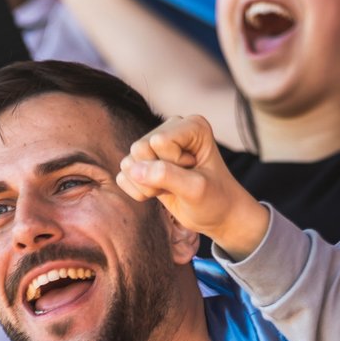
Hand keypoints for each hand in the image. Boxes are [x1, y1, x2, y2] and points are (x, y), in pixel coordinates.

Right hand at [116, 114, 271, 255]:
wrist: (217, 215)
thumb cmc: (215, 199)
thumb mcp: (196, 189)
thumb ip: (166, 176)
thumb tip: (132, 169)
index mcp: (191, 125)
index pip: (159, 142)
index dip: (173, 164)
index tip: (194, 170)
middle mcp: (170, 129)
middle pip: (139, 149)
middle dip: (157, 175)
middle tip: (181, 182)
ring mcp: (154, 146)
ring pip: (128, 163)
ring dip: (147, 186)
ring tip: (172, 187)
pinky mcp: (142, 163)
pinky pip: (122, 176)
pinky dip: (138, 191)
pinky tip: (160, 192)